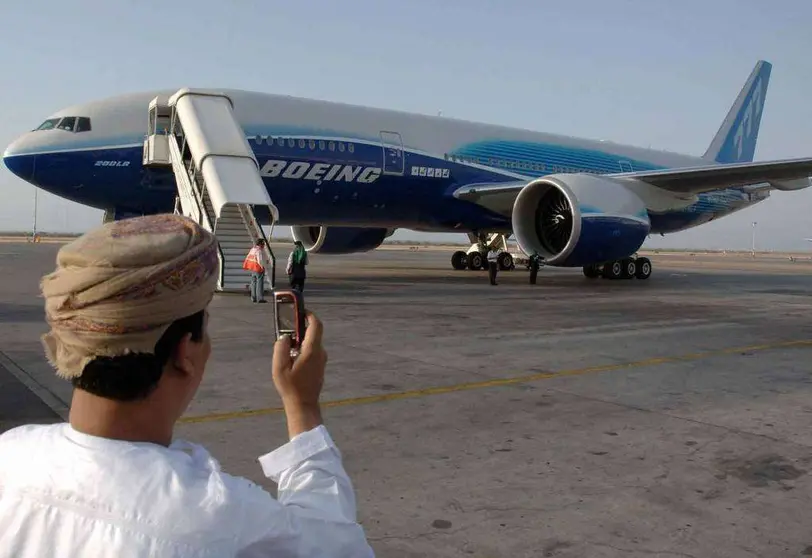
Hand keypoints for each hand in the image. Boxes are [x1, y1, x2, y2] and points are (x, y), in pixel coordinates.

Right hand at [272, 312, 326, 437]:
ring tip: (286, 346)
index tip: (299, 310)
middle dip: (301, 327)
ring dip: (300, 339)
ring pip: (312, 342)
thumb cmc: (291, 387)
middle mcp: (320, 352)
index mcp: (312, 350)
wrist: (303, 405)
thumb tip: (284, 337)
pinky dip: (303, 348)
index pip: (316, 325)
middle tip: (287, 327)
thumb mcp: (279, 367)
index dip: (309, 314)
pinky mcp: (319, 365)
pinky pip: (312, 350)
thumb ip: (281, 348)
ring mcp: (321, 359)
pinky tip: (292, 357)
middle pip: (314, 332)